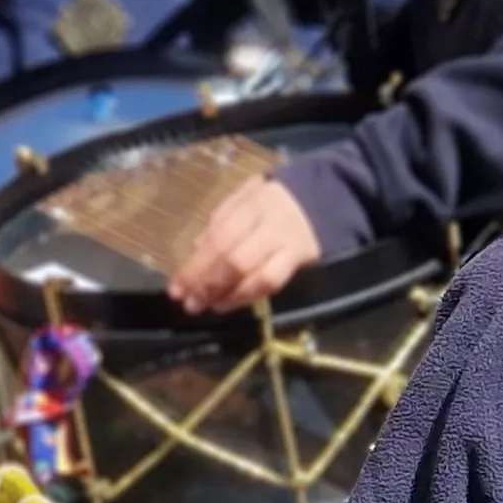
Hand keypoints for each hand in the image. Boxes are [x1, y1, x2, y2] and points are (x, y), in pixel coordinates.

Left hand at [169, 176, 322, 311]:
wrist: (326, 195)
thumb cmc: (274, 197)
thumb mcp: (244, 195)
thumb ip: (220, 220)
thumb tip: (195, 249)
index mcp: (251, 204)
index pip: (219, 238)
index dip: (195, 266)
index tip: (175, 287)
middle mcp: (270, 225)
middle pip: (235, 260)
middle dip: (206, 284)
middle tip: (188, 302)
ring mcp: (288, 245)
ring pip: (257, 277)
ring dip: (227, 296)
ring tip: (205, 306)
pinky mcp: (300, 261)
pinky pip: (272, 284)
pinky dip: (247, 296)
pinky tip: (227, 303)